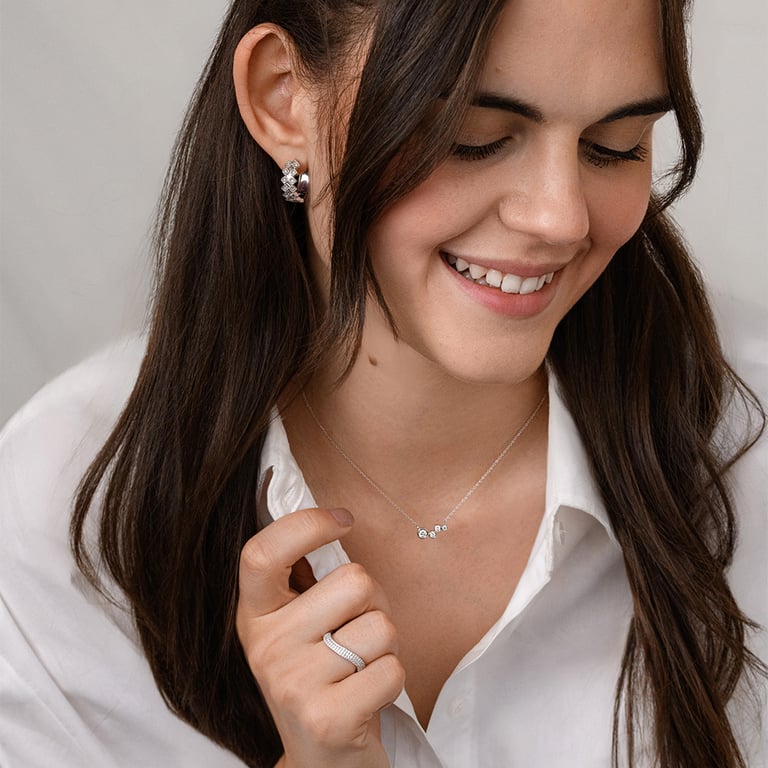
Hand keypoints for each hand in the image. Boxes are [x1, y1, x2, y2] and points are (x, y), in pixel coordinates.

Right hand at [236, 507, 404, 767]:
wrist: (323, 759)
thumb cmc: (322, 675)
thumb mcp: (300, 625)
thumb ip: (309, 578)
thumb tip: (335, 514)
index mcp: (255, 614)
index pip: (261, 553)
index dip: (306, 524)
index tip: (343, 518)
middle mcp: (265, 647)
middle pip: (353, 582)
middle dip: (373, 603)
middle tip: (358, 631)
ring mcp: (292, 684)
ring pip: (380, 625)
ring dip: (386, 644)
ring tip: (362, 666)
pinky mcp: (328, 718)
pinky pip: (392, 668)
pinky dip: (393, 679)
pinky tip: (367, 695)